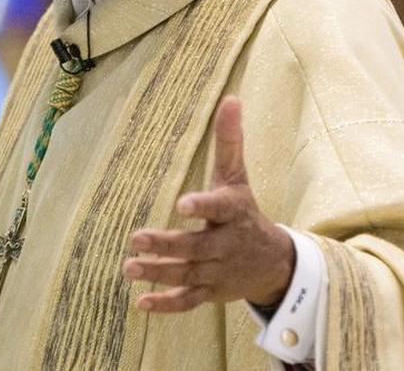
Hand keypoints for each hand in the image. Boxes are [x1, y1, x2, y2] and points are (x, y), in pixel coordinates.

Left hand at [122, 96, 294, 311]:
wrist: (275, 263)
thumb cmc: (246, 211)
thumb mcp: (238, 176)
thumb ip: (229, 140)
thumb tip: (231, 98)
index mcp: (232, 213)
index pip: (219, 209)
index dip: (202, 206)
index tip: (182, 204)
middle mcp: (226, 244)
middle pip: (195, 247)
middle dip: (166, 246)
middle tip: (135, 240)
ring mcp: (219, 272)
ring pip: (188, 275)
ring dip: (158, 273)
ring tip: (128, 267)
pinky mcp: (212, 293)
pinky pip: (189, 302)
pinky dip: (167, 305)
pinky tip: (141, 303)